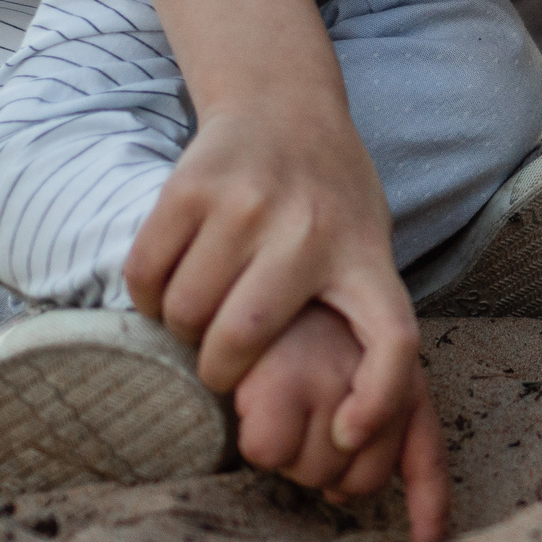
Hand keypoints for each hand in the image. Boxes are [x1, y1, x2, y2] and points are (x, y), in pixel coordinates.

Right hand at [95, 0, 420, 459]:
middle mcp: (309, 228)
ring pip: (186, 312)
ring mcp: (247, 202)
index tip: (347, 437)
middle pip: (243, 339)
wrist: (285, 103)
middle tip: (221, 363)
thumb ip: (360, 322)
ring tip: (199, 314)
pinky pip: (146, 274)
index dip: (377, 401)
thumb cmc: (330, 200)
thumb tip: (350, 438)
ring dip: (180, 331)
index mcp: (365, 255)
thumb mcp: (367, 248)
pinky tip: (170, 284)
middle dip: (220, 371)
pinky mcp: (190, 184)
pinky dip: (148, 297)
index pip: (394, 341)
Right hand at [231, 301, 450, 541]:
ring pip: (310, 472)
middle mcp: (378, 380)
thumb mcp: (351, 359)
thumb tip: (341, 496)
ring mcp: (334, 381)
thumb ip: (369, 420)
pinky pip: (268, 453)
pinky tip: (251, 400)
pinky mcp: (282, 381)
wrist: (261, 264)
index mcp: (403, 374)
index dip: (429, 505)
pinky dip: (253, 439)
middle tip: (301, 421)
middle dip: (328, 470)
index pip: (425, 452)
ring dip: (288, 456)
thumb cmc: (302, 322)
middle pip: (360, 481)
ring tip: (276, 400)